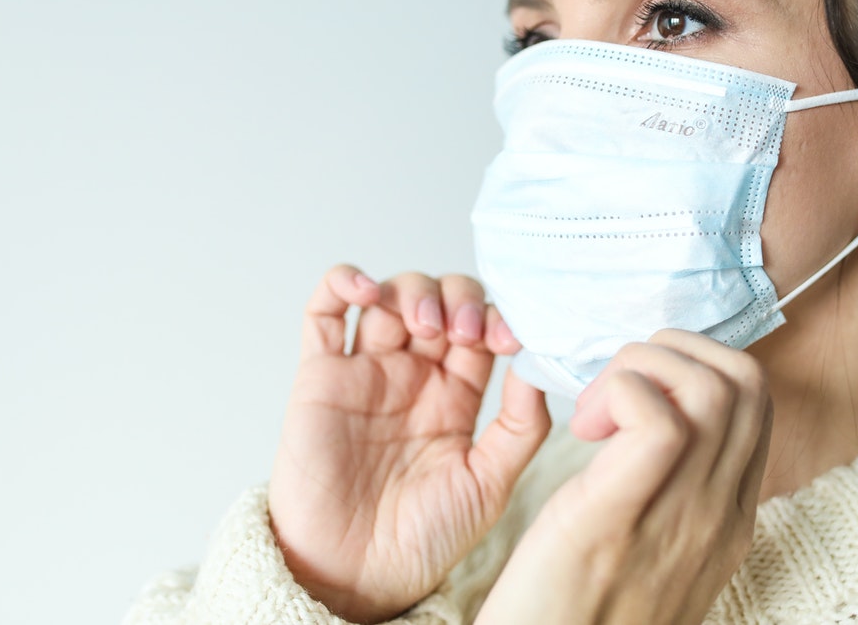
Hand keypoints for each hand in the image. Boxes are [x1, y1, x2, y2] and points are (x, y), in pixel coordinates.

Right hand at [268, 266, 549, 623]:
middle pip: (441, 298)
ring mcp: (367, 370)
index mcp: (458, 394)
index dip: (496, 318)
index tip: (506, 338)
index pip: (482, 327)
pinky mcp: (320, 376)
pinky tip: (367, 291)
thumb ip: (521, 426)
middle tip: (462, 330)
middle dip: (458, 299)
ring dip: (412, 289)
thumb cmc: (424, 537)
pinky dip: (343, 282)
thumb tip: (537, 365)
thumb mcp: (491, 483)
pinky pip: (324, 312)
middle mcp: (414, 375)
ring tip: (425, 324)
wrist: (357, 575)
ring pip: (391, 295)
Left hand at [475, 330, 772, 624]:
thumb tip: (655, 424)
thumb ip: (673, 496)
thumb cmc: (577, 614)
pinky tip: (585, 425)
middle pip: (746, 381)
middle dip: (676, 351)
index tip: (641, 388)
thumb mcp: (652, 554)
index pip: (756, 405)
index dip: (698, 367)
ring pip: (713, 387)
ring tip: (598, 406)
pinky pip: (657, 420)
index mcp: (729, 521)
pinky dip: (622, 392)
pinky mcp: (619, 517)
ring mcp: (681, 519)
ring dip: (645, 366)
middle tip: (617, 386)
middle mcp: (719, 516)